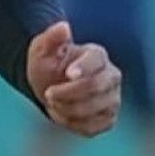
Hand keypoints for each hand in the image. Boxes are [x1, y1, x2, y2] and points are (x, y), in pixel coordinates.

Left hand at [25, 21, 120, 136]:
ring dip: (67, 109)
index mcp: (97, 55)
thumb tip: (64, 27)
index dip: (84, 67)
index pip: (97, 61)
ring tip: (53, 102)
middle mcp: (111, 76)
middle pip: (96, 86)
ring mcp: (112, 99)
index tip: (68, 73)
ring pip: (94, 109)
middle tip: (48, 94)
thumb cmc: (47, 64)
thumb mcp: (42, 49)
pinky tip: (62, 114)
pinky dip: (72, 124)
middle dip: (68, 93)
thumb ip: (51, 37)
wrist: (49, 86)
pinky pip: (92, 127)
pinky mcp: (108, 119)